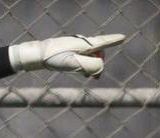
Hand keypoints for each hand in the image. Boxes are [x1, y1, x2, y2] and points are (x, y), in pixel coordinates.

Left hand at [9, 34, 125, 77]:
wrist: (36, 55)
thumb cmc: (54, 59)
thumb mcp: (74, 64)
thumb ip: (90, 66)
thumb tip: (100, 69)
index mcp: (84, 44)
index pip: (103, 42)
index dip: (113, 41)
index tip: (123, 37)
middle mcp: (81, 42)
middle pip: (98, 51)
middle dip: (98, 64)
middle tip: (95, 78)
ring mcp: (75, 44)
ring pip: (90, 55)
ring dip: (90, 66)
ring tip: (86, 76)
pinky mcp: (69, 49)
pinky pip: (82, 56)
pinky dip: (84, 65)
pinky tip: (80, 72)